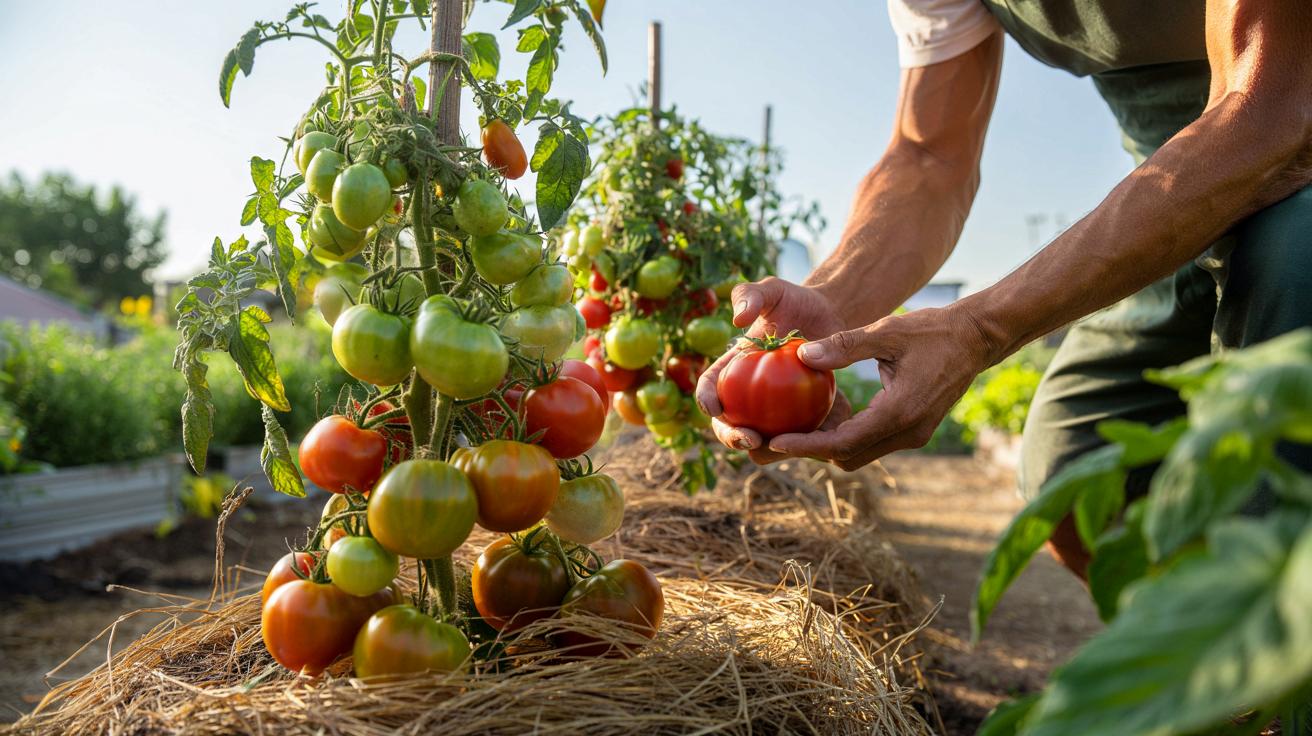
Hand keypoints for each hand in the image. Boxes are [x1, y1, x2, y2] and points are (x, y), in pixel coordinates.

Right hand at [695, 277, 848, 463]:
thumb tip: (738, 321)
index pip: (711, 387)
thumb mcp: (772, 290)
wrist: (829, 315)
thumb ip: (750, 295)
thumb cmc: (795, 301)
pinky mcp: (798, 416)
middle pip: (729, 422)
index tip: (715, 408)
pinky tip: (810, 444)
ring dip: (762, 450)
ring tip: (776, 448)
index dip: (706, 400)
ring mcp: (772, 408)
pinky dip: (797, 444)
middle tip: (751, 440)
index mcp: (732, 367)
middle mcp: (747, 392)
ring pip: (759, 438)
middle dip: (731, 437)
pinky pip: (794, 436)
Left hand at [766, 305, 996, 469]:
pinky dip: (846, 437)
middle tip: (776, 437)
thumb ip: (845, 346)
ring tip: (793, 429)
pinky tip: (823, 419)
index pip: (844, 443)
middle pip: (848, 457)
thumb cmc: (933, 330)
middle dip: (811, 451)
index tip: (776, 442)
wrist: (976, 339)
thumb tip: (803, 355)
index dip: (808, 446)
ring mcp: (914, 435)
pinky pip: (872, 443)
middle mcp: (908, 432)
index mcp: (900, 413)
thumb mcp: (887, 331)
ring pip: (860, 454)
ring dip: (828, 446)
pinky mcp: (914, 430)